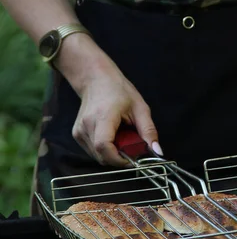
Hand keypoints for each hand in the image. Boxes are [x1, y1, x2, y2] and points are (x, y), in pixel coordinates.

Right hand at [55, 33, 160, 166]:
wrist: (96, 79)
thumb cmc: (119, 90)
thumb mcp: (140, 108)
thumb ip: (148, 131)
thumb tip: (158, 152)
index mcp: (102, 117)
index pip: (104, 147)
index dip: (119, 159)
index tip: (132, 159)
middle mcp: (87, 125)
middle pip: (102, 155)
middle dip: (119, 157)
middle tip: (130, 144)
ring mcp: (79, 131)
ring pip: (97, 156)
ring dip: (112, 153)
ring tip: (120, 135)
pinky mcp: (76, 134)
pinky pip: (93, 151)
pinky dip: (104, 149)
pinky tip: (110, 135)